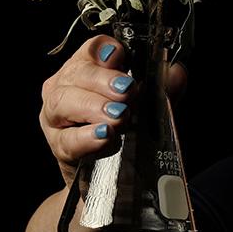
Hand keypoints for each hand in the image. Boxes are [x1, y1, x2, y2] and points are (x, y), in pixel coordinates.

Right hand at [38, 35, 188, 186]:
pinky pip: (67, 140)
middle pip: (77, 73)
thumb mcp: (151, 108)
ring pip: (64, 101)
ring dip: (94, 106)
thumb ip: (163, 89)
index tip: (120, 58)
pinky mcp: (58, 148)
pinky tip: (105, 136)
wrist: (116, 181)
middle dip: (103, 80)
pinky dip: (88, 137)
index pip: (91, 49)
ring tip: (119, 116)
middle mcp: (65, 88)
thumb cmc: (130, 134)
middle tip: (127, 90)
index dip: (106, 51)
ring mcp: (56, 118)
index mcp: (87, 70)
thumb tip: (176, 72)